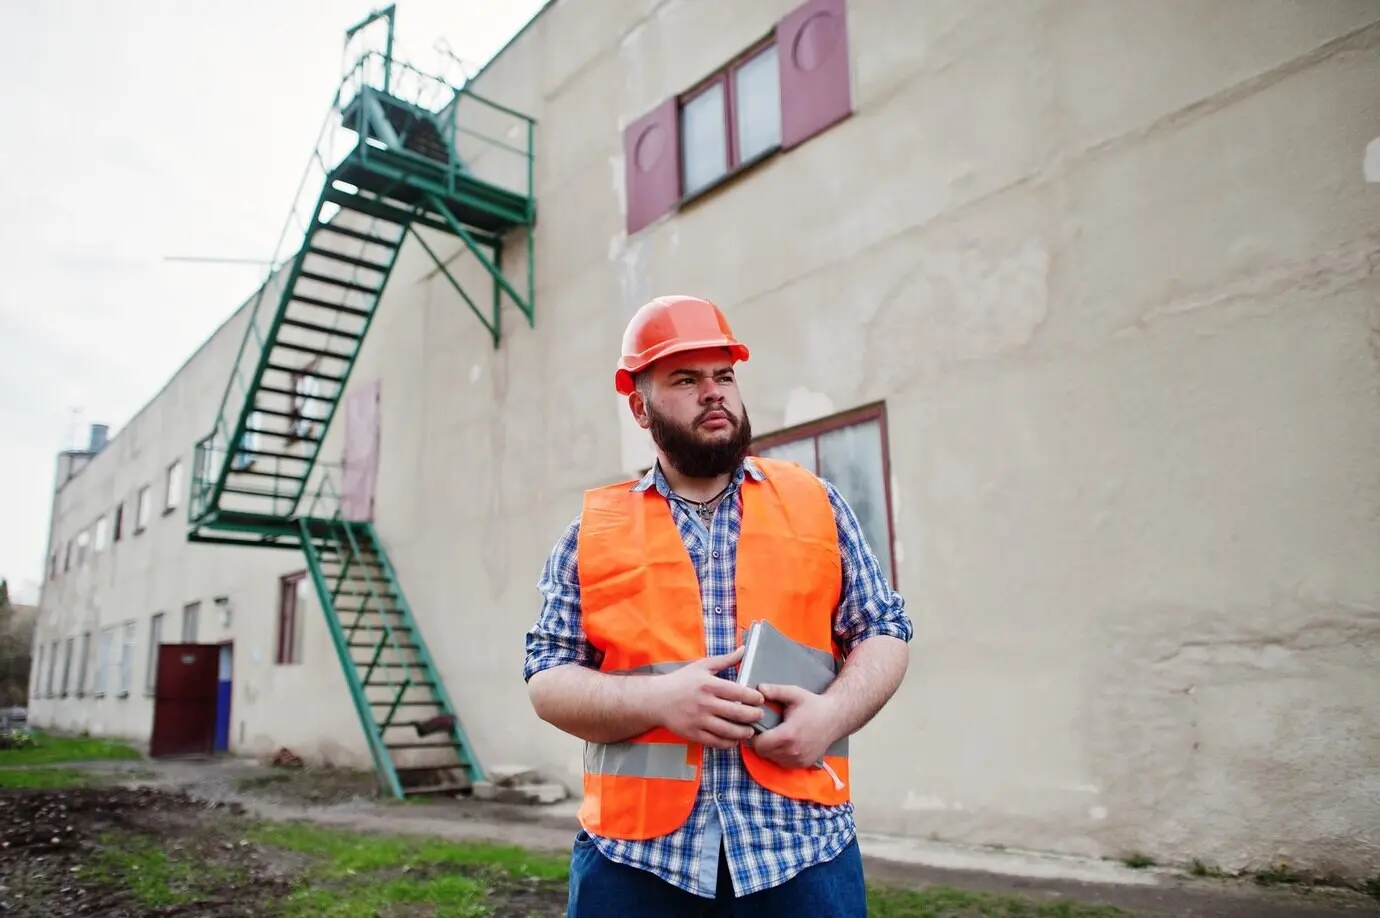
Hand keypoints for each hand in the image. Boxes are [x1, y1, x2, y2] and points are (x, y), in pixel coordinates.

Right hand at [648, 646, 765, 748]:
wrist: (656, 699)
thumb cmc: (681, 681)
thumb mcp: (702, 666)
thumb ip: (725, 659)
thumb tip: (745, 649)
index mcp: (709, 685)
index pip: (739, 692)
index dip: (754, 697)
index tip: (761, 699)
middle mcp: (705, 703)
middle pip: (737, 713)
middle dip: (753, 715)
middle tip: (760, 715)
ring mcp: (699, 720)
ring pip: (728, 730)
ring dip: (744, 732)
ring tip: (751, 730)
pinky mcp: (693, 734)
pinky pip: (715, 742)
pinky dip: (728, 743)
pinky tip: (734, 739)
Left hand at [749, 683, 842, 768]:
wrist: (835, 718)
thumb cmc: (813, 705)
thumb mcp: (794, 693)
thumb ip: (775, 691)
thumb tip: (758, 689)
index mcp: (788, 735)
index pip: (759, 745)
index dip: (754, 735)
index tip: (757, 726)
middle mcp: (793, 752)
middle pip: (763, 753)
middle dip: (761, 742)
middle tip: (765, 729)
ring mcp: (799, 760)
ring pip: (772, 759)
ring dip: (770, 749)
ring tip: (776, 734)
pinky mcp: (803, 764)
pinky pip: (783, 763)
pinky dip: (780, 754)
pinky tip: (785, 742)